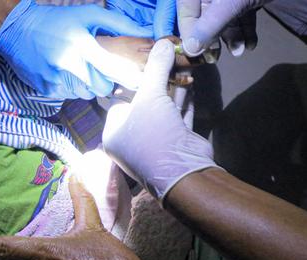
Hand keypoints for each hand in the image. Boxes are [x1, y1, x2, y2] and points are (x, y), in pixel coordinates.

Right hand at [0, 0, 171, 98]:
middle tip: (102, 71)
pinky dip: (70, 86)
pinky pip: (68, 95)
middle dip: (105, 83)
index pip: (111, 69)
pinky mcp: (46, 89)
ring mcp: (55, 79)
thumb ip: (119, 24)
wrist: (18, 31)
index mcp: (80, 44)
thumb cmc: (57, 20)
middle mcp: (68, 64)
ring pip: (84, 93)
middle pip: (100, 88)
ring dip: (86, 84)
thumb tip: (146, 33)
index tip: (139, 82)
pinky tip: (63, 72)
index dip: (128, 78)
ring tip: (78, 67)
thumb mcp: (87, 15)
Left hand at [102, 39, 218, 200]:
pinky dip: (184, 102)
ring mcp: (155, 145)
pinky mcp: (176, 145)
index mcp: (114, 134)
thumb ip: (156, 69)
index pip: (119, 103)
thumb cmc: (154, 134)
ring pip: (164, 111)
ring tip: (183, 67)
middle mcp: (132, 141)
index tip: (144, 67)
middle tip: (167, 63)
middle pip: (144, 106)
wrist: (183, 171)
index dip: (132, 85)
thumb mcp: (151, 96)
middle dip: (158, 85)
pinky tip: (191, 83)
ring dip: (174, 91)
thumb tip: (162, 43)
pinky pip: (178, 118)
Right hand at [177, 0, 268, 56]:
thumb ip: (209, 26)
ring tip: (240, 51)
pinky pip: (240, 15)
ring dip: (232, 37)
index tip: (197, 55)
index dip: (191, 35)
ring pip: (224, 19)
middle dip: (213, 38)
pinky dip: (245, 29)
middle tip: (217, 57)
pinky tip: (251, 44)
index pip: (185, 14)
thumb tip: (190, 50)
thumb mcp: (229, 4)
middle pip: (203, 18)